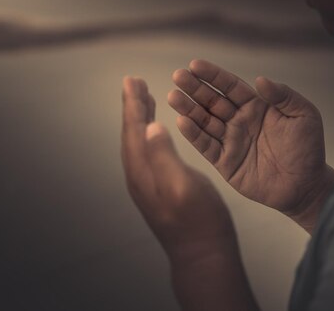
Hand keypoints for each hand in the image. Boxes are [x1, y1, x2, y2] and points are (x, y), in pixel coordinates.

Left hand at [121, 76, 260, 310]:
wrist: (202, 253)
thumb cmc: (198, 221)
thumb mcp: (182, 186)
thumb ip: (164, 156)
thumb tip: (151, 126)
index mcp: (144, 171)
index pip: (133, 130)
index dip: (132, 104)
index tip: (131, 80)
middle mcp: (140, 176)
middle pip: (132, 133)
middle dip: (133, 106)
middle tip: (133, 82)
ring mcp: (148, 183)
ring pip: (139, 142)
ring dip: (140, 118)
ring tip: (144, 99)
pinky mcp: (159, 188)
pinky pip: (149, 152)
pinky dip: (151, 134)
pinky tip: (159, 131)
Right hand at [168, 60, 333, 232]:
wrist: (306, 185)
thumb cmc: (308, 149)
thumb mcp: (304, 115)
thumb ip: (283, 95)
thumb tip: (260, 79)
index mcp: (256, 106)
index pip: (230, 86)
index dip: (213, 75)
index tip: (195, 65)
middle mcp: (240, 121)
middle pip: (212, 100)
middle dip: (195, 88)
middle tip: (177, 76)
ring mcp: (231, 141)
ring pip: (204, 121)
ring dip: (188, 108)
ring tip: (173, 96)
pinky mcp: (225, 162)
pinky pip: (206, 146)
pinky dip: (193, 134)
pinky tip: (182, 122)